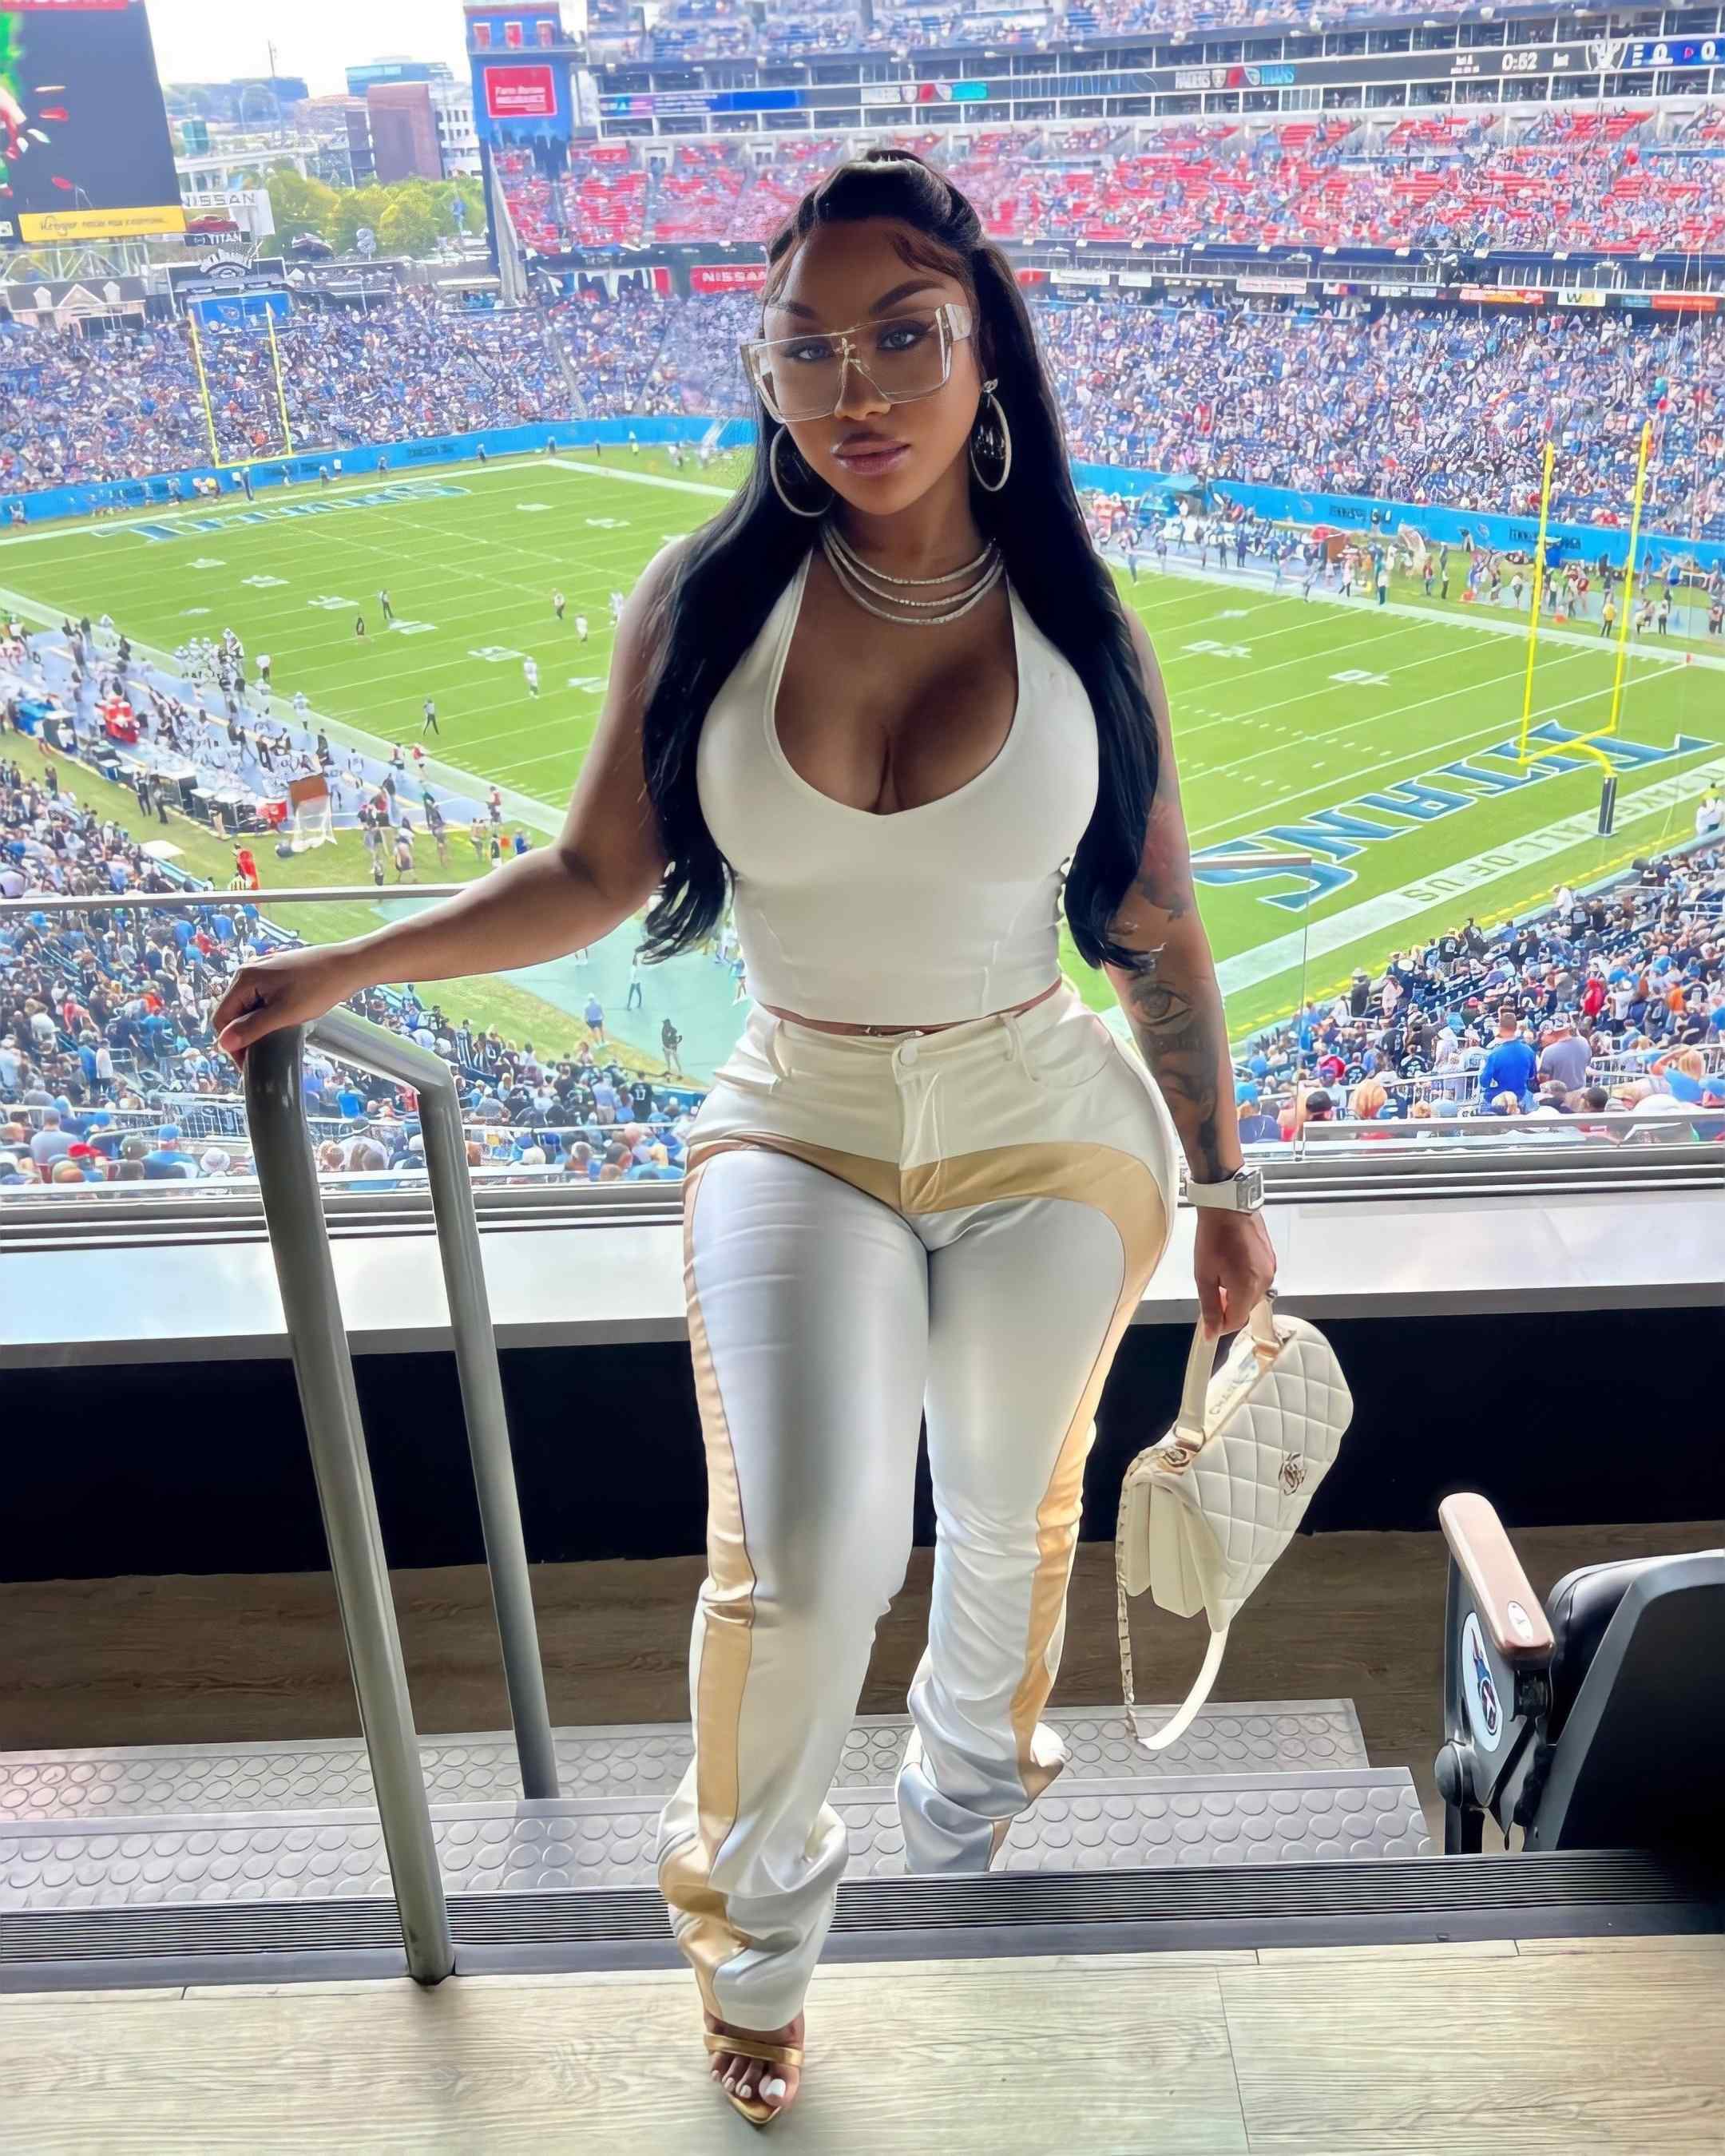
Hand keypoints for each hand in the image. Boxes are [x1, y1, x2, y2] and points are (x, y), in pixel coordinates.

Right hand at [212, 946, 359, 1064]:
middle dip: (242, 1035)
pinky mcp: (275, 974)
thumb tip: (223, 1043)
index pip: (222, 1017)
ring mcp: (262, 971)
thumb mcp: (284, 1013)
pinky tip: (278, 1024)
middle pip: (232, 1011)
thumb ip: (252, 1028)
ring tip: (269, 1042)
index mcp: (244, 979)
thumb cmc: (318, 988)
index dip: (231, 1043)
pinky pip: (260, 999)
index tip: (246, 1063)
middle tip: (258, 1056)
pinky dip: (264, 1014)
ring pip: (247, 1006)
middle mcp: (248, 972)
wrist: (348, 965)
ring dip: (254, 1025)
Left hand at [1193, 1207, 1276, 1337]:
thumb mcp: (1204, 1275)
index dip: (1220, 1323)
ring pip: (1252, 1295)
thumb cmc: (1214, 1236)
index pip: (1236, 1321)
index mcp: (1247, 1288)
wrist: (1229, 1206)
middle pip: (1245, 1309)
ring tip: (1221, 1273)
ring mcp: (1270, 1269)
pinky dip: (1245, 1279)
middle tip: (1212, 1289)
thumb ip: (1209, 1307)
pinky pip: (1258, 1280)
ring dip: (1236, 1292)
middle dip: (1227, 1305)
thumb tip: (1211, 1333)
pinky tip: (1232, 1265)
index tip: (1209, 1318)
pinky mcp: (1271, 1260)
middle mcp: (1264, 1281)